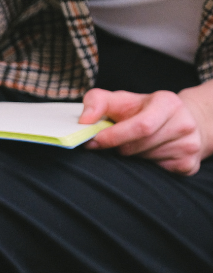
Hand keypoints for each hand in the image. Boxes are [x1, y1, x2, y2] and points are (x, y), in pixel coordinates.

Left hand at [80, 85, 212, 174]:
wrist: (182, 120)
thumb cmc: (144, 111)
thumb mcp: (121, 100)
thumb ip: (97, 102)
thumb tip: (84, 120)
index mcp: (168, 103)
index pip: (141, 126)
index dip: (113, 137)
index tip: (94, 141)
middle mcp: (184, 124)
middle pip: (137, 147)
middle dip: (119, 147)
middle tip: (116, 142)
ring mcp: (189, 146)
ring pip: (144, 161)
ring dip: (131, 157)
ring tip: (136, 144)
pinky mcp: (189, 165)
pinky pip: (155, 173)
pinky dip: (144, 167)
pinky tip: (149, 153)